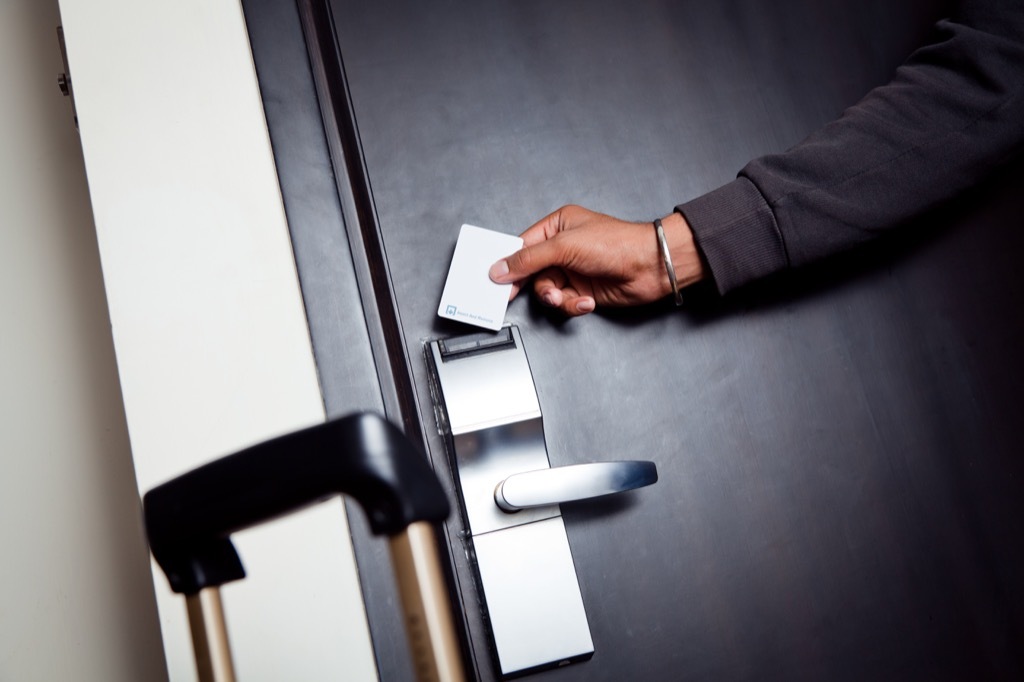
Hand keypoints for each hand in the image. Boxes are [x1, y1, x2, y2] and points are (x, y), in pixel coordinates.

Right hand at [489, 205, 704, 315]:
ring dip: (556, 298)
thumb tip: (502, 267)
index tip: (497, 279)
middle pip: (532, 272)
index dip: (510, 263)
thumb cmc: (617, 244)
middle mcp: (564, 248)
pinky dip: (573, 305)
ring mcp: (574, 270)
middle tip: (520, 295)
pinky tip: (587, 300)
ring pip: (547, 291)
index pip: (523, 245)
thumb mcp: (565, 247)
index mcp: (558, 226)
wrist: (651, 267)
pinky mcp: (583, 290)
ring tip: (567, 297)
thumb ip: (529, 259)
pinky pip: (565, 302)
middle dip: (535, 285)